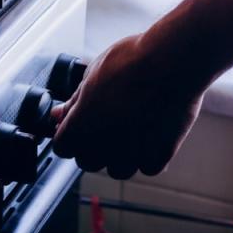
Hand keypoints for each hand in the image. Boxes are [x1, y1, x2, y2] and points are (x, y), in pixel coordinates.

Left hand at [49, 35, 209, 178]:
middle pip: (87, 161)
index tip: (76, 125)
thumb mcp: (92, 75)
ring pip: (117, 170)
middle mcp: (103, 146)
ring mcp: (132, 154)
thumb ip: (75, 102)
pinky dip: (147, 156)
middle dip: (91, 146)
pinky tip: (150, 134)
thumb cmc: (130, 62)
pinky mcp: (159, 156)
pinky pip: (146, 167)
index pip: (62, 147)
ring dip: (119, 156)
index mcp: (80, 125)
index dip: (68, 135)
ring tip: (130, 129)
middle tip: (105, 123)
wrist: (171, 63)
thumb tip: (61, 114)